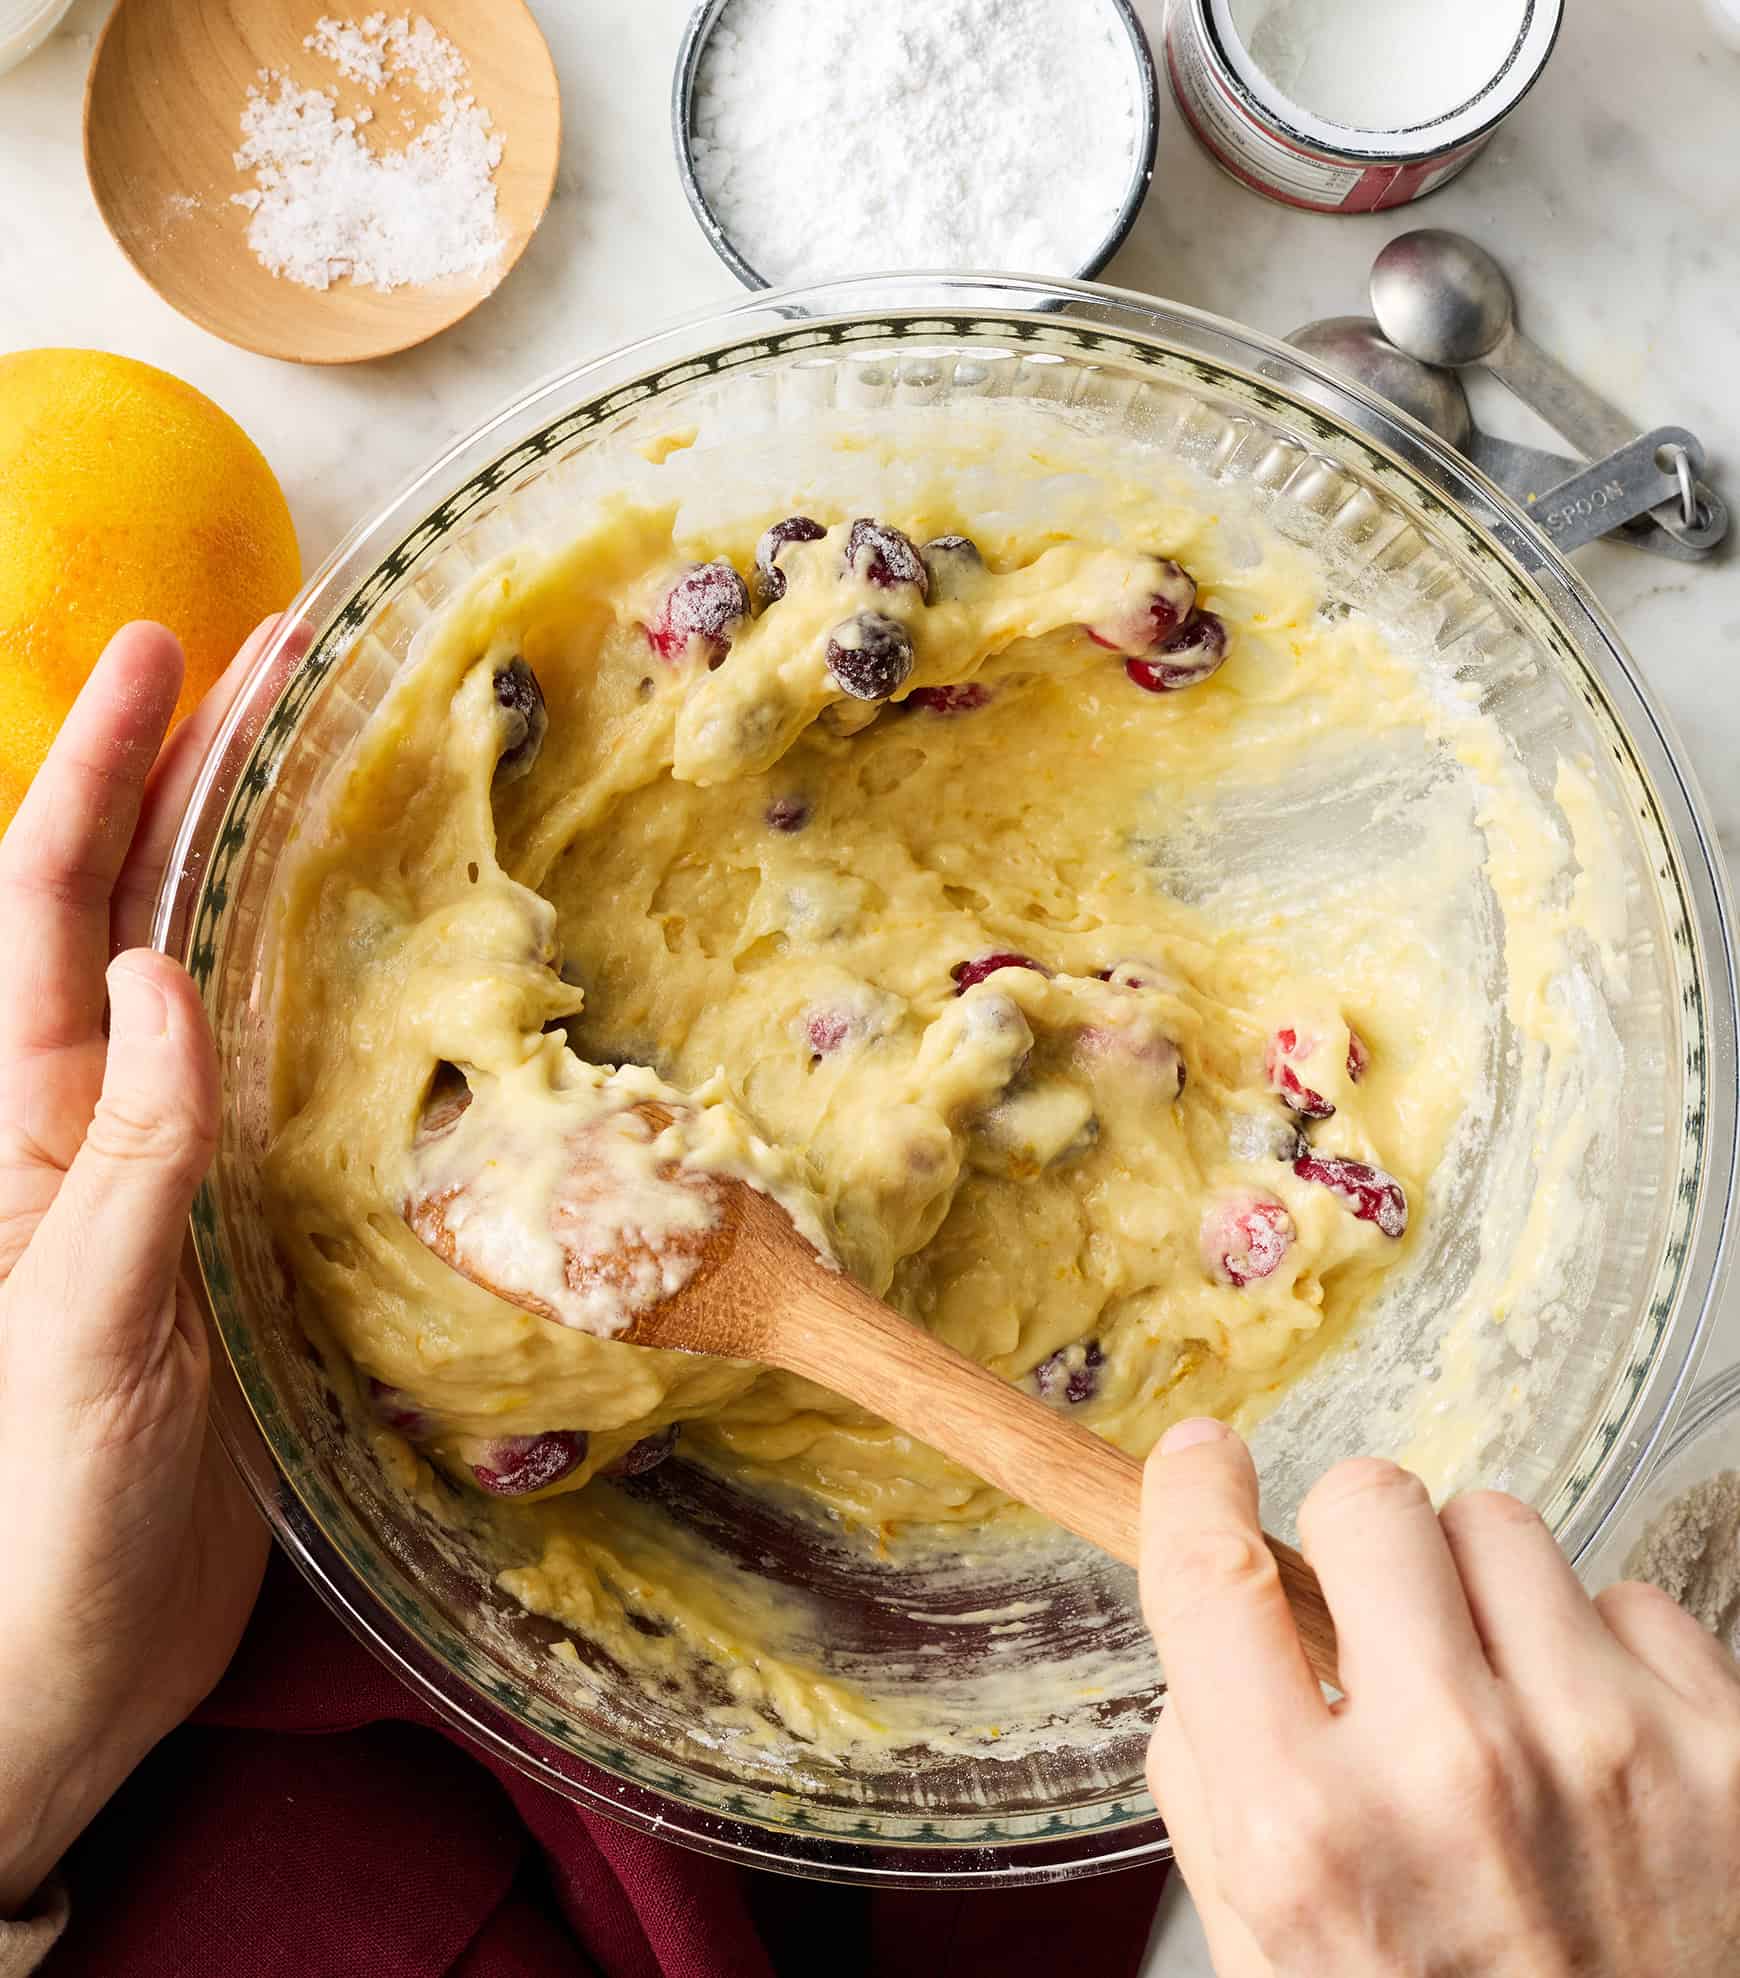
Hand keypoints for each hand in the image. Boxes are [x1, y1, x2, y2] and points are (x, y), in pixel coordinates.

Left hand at [0, 623, 276, 1913]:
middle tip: (284, 659)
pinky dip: (332, 1005)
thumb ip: (129, 1159)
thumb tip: (161, 976)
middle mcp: (98, 1126)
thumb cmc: (42, 1520)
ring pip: (222, 981)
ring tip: (344, 766)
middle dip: (196, 776)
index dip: (103, 770)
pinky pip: (290, 1089)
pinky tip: (391, 958)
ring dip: (268, 868)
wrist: (74, 1669)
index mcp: (26, 1130)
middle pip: (141, 910)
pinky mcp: (248, 1235)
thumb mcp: (82, 1334)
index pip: (54, 907)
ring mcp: (177, 1175)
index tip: (170, 652)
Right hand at [1141, 1419, 1739, 1975]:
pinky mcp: (1724, 1754)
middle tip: (1374, 1620)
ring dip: (1477, 1592)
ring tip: (1491, 1690)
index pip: (1211, 1574)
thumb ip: (1213, 1777)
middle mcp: (1451, 1774)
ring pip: (1501, 1525)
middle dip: (1356, 1548)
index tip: (1203, 1460)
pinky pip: (1630, 1596)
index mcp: (1308, 1830)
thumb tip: (1221, 1620)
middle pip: (1370, 1501)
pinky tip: (1589, 1743)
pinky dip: (1598, 1653)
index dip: (1193, 1489)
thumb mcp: (1262, 1943)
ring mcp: (1601, 1753)